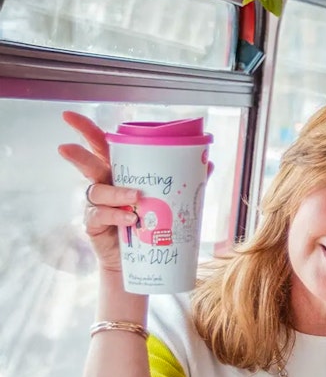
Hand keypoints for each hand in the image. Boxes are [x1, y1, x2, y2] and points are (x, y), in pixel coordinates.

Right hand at [58, 112, 216, 273]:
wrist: (143, 260)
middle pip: (89, 164)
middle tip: (65, 147)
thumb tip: (209, 164)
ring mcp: (97, 205)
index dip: (86, 130)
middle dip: (77, 154)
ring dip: (116, 192)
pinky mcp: (95, 225)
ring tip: (135, 198)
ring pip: (96, 191)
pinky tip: (128, 219)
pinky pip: (100, 216)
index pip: (102, 146)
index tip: (68, 116)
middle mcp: (105, 184)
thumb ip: (185, 181)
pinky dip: (115, 215)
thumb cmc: (152, 224)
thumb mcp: (168, 200)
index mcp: (121, 172)